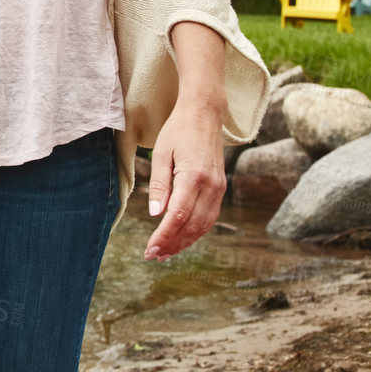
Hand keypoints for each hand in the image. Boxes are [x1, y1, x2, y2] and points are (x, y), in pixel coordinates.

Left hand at [144, 97, 225, 260]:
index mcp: (194, 177)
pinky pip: (209, 217)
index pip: (178, 216)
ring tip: (166, 252)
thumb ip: (159, 185)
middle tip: (153, 256)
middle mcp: (211, 186)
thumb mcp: (161, 154)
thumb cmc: (178, 131)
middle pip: (192, 225)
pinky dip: (195, 231)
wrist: (204, 115)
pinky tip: (181, 237)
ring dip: (185, 241)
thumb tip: (155, 214)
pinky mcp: (220, 188)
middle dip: (173, 244)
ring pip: (203, 225)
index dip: (164, 236)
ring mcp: (219, 189)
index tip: (150, 249)